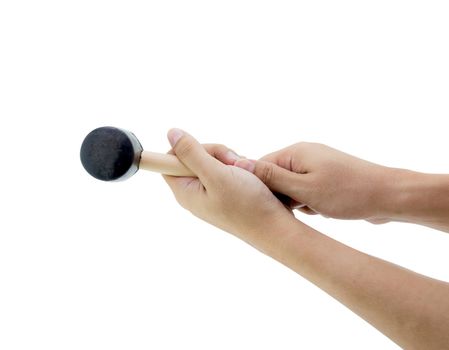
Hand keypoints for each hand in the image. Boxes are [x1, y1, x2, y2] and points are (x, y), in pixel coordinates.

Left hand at [162, 129, 293, 243]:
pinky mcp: (225, 191)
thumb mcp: (216, 175)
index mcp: (185, 191)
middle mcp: (195, 192)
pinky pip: (225, 169)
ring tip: (243, 172)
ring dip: (229, 159)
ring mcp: (211, 192)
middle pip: (192, 156)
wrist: (275, 227)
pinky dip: (237, 167)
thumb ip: (191, 153)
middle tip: (232, 163)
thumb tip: (171, 133)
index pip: (168, 160)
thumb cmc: (247, 205)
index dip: (186, 149)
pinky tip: (247, 176)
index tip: (206, 153)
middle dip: (214, 153)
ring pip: (212, 160)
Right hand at [234, 142, 397, 222]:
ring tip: (316, 207)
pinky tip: (324, 208)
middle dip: (284, 197)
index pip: (260, 167)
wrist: (389, 196)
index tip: (270, 206)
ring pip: (291, 188)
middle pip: (275, 178)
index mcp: (295, 152)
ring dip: (299, 202)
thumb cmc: (347, 193)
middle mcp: (303, 154)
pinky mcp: (325, 177)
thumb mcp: (303, 188)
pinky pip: (306, 191)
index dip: (261, 189)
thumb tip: (239, 164)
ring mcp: (316, 165)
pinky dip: (311, 202)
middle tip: (300, 207)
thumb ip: (271, 177)